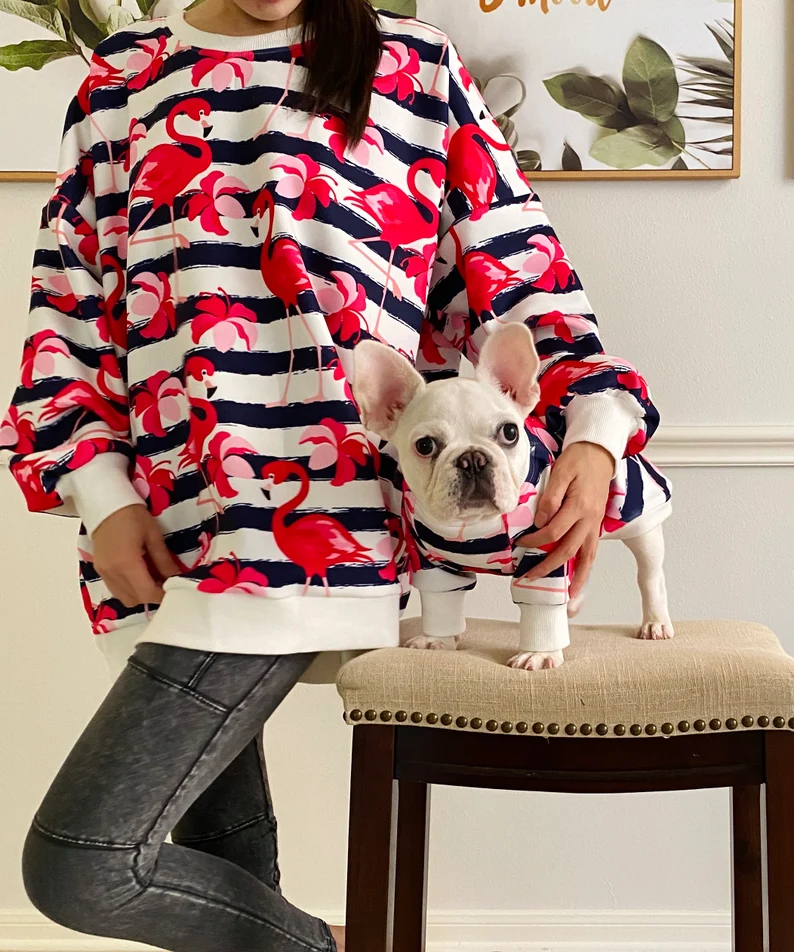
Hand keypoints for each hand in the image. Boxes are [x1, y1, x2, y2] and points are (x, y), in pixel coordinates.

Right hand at [92, 505, 179, 607]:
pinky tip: (140, 575)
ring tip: (154, 579)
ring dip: (141, 594)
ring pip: (125, 598)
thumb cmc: (133, 515)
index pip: (147, 593)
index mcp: (126, 564)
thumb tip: (177, 578)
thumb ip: (164, 561)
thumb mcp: (154, 536)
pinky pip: (116, 589)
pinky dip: (130, 589)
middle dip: (153, 596)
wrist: (105, 503)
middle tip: (166, 584)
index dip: (163, 596)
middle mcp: (112, 573)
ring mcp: (103, 573)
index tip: (176, 590)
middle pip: (135, 599)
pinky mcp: (99, 570)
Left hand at [515, 442, 613, 596]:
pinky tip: (579, 580)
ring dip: (576, 578)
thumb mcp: (561, 471)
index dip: (536, 540)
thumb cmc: (579, 460)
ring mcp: (595, 524)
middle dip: (549, 566)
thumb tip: (540, 521)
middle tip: (530, 577)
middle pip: (569, 549)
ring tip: (567, 597)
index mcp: (580, 506)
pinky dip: (586, 569)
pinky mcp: (596, 525)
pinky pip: (592, 552)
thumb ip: (551, 497)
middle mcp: (590, 519)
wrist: (600, 453)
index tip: (521, 544)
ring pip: (587, 557)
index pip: (554, 531)